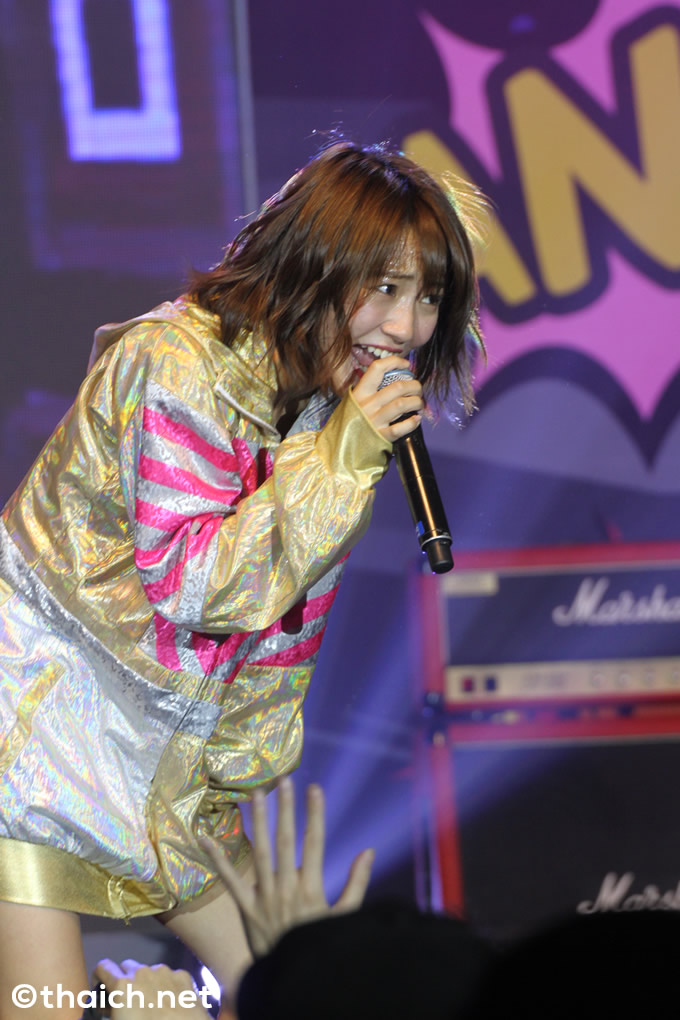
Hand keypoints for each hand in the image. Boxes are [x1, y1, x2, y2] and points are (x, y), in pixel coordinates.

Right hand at [92, 959, 210, 1018]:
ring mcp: (164, 971)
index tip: (103, 989)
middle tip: (128, 1001)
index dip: (100, 978)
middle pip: (127, 967)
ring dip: (146, 983)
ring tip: (152, 1004)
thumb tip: (109, 1008)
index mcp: (123, 986)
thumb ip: (110, 1012)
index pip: (103, 967)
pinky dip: (166, 985)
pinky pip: (169, 975)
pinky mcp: (182, 975)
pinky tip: (170, 1003)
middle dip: (125, 981)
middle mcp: (142, 972)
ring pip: (149, 971)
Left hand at [201, 777, 373, 956]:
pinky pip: (230, 880)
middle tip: (284, 781)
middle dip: (286, 809)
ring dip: (258, 821)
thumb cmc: (321, 945)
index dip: (315, 814)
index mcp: (312, 888)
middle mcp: (287, 888)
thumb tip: (369, 851)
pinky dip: (217, 859)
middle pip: (285, 841)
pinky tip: (206, 838)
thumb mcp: (345, 917)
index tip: (314, 788)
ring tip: (257, 795)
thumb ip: (357, 883)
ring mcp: (264, 897)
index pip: (315, 843)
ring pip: (260, 852)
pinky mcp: (246, 908)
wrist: (293, 978)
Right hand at [352, 355, 422, 441]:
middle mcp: (367, 405)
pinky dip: (412, 422)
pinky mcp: (381, 437)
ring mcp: (374, 421)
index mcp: (359, 393)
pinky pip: (401, 427)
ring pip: (402, 404)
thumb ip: (367, 393)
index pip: (377, 369)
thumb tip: (391, 380)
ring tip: (419, 403)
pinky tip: (416, 419)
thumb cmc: (348, 426)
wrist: (337, 451)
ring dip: (416, 402)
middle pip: (397, 386)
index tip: (407, 365)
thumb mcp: (351, 404)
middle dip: (414, 385)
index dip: (395, 362)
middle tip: (417, 389)